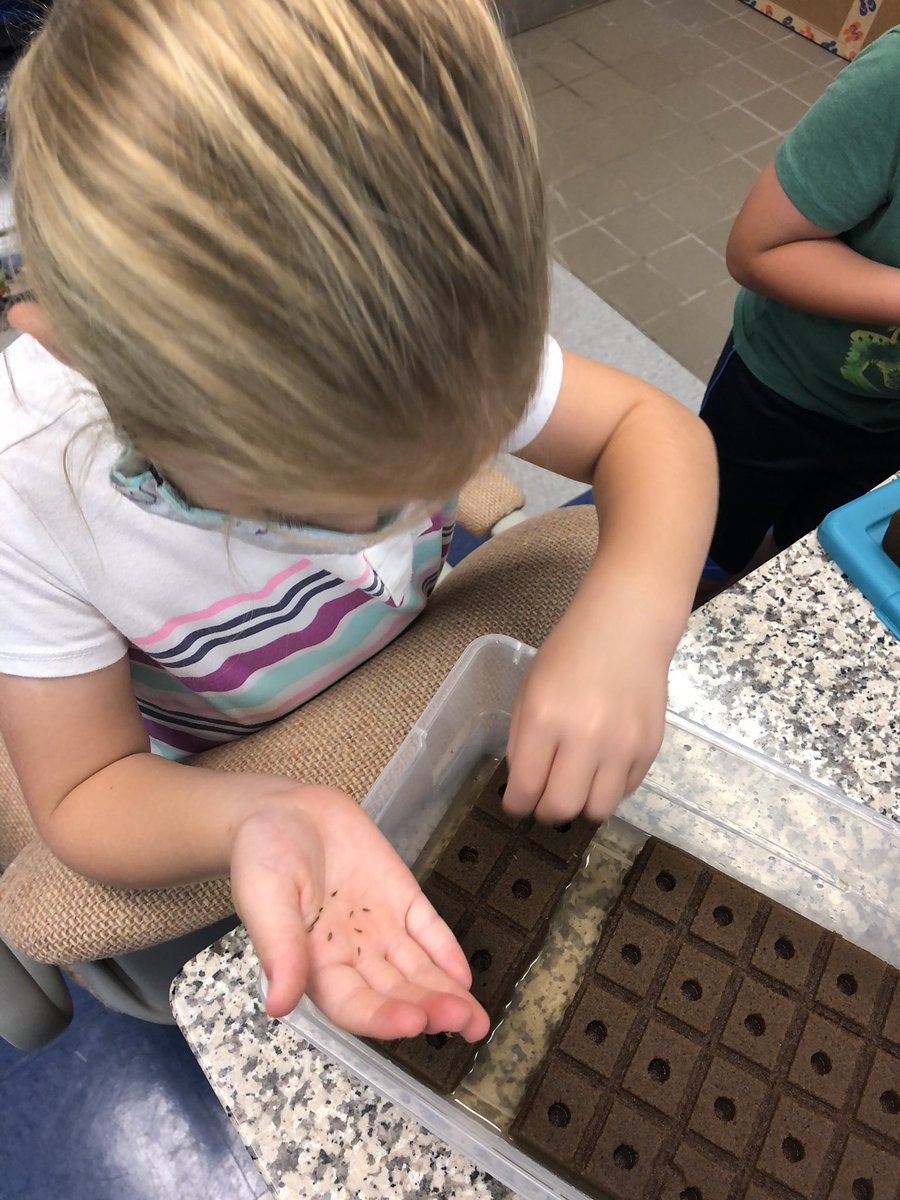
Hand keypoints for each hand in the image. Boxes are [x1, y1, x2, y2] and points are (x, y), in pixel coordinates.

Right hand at [230, 786, 489, 1041]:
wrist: (284, 809)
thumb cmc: (262, 855)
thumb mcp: (264, 897)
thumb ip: (279, 948)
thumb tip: (278, 1006)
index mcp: (313, 965)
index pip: (352, 1004)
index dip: (382, 1018)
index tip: (413, 1023)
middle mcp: (351, 956)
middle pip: (394, 992)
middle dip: (429, 1009)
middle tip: (465, 1022)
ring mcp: (379, 928)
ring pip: (417, 968)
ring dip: (446, 993)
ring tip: (476, 1018)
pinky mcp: (400, 898)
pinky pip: (427, 929)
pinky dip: (446, 952)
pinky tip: (464, 976)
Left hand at [503, 604, 666, 824]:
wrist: (627, 626)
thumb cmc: (570, 652)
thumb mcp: (530, 688)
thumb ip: (522, 739)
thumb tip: (523, 784)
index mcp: (545, 718)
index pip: (526, 787)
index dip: (517, 805)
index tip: (517, 805)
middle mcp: (585, 736)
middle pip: (563, 808)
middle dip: (547, 812)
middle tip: (544, 801)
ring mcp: (623, 745)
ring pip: (599, 810)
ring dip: (582, 806)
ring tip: (575, 786)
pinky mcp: (650, 748)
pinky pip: (625, 791)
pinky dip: (609, 787)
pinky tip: (601, 766)